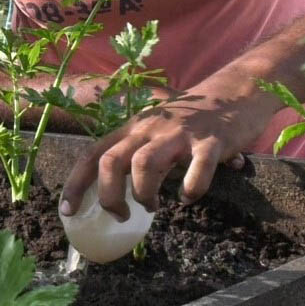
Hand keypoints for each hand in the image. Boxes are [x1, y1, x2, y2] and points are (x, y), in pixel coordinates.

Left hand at [60, 79, 274, 221]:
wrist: (237, 90)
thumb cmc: (193, 117)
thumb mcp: (157, 129)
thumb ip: (140, 153)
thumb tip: (121, 194)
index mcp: (134, 128)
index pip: (93, 154)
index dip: (75, 184)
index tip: (67, 211)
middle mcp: (150, 128)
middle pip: (111, 161)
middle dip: (110, 196)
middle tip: (122, 215)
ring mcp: (180, 133)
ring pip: (144, 165)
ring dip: (144, 194)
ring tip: (154, 207)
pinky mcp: (210, 141)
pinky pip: (196, 170)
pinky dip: (190, 190)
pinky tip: (188, 197)